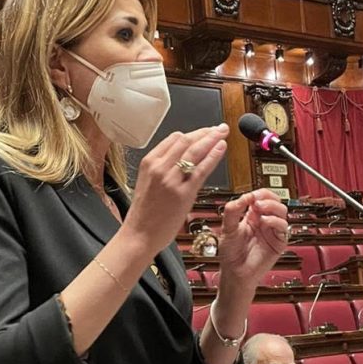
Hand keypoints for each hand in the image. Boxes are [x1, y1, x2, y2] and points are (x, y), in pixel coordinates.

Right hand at [122, 125, 228, 254]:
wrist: (139, 234)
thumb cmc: (143, 214)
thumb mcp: (147, 183)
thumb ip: (162, 169)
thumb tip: (181, 159)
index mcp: (149, 163)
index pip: (174, 139)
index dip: (193, 133)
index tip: (203, 132)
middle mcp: (160, 167)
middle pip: (186, 141)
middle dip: (205, 132)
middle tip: (218, 129)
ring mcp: (172, 179)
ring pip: (195, 151)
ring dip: (212, 139)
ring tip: (223, 133)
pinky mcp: (184, 193)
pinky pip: (202, 169)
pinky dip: (214, 156)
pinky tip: (221, 149)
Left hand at [217, 189, 288, 285]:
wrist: (235, 272)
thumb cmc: (231, 253)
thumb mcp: (227, 228)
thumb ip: (232, 211)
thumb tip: (243, 196)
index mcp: (252, 216)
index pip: (262, 197)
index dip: (259, 193)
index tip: (251, 195)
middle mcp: (264, 221)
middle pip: (275, 201)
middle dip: (267, 198)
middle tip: (257, 202)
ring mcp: (272, 231)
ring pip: (282, 211)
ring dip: (272, 206)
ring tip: (260, 209)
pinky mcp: (279, 242)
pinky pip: (284, 227)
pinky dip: (275, 221)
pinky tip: (264, 222)